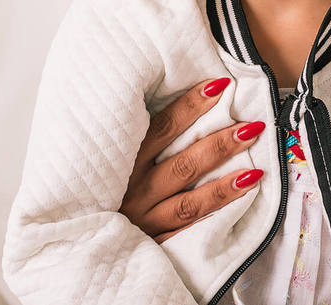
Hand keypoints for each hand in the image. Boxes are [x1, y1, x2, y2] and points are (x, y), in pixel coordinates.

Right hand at [118, 77, 266, 241]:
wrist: (73, 246)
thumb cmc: (102, 188)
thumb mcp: (110, 158)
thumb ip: (143, 134)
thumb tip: (192, 95)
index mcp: (121, 164)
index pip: (161, 129)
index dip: (191, 106)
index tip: (221, 85)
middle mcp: (132, 192)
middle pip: (182, 166)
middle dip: (219, 146)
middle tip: (252, 127)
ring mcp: (143, 221)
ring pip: (189, 203)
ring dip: (224, 186)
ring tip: (256, 170)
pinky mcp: (153, 245)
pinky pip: (188, 232)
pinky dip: (213, 217)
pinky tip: (237, 206)